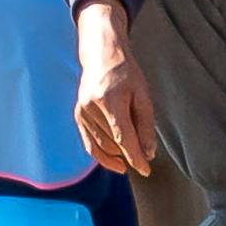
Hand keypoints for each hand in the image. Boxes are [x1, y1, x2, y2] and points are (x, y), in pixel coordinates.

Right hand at [73, 1, 162, 179]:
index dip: (135, 157)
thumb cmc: (126, 73)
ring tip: (132, 152)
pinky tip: (117, 161)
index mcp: (110, 100)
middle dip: (130, 154)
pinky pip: (89, 143)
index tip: (146, 170)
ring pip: (102, 146)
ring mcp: (82, 111)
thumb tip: (148, 153)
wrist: (102, 54)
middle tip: (145, 155)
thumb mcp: (143, 95)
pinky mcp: (78, 115)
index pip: (123, 137)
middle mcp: (91, 107)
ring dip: (118, 154)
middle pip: (113, 143)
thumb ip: (146, 125)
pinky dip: (102, 155)